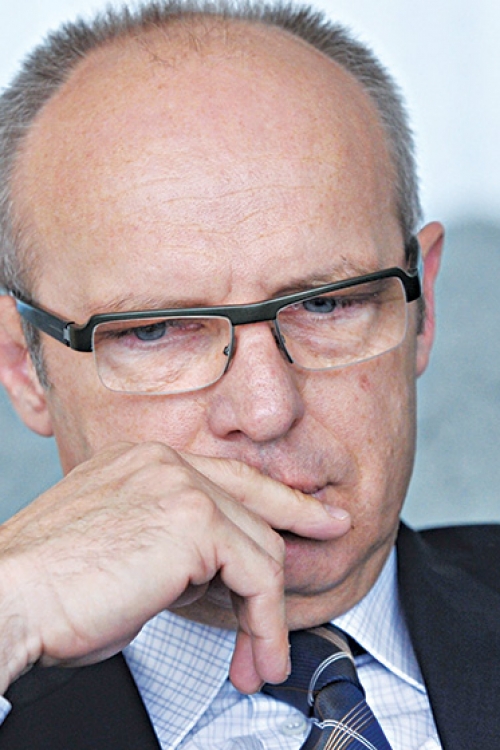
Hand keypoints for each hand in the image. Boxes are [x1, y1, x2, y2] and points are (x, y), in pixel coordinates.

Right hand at [0, 442, 349, 693]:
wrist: (10, 597)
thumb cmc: (52, 589)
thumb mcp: (120, 553)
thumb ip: (168, 547)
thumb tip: (200, 573)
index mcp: (144, 461)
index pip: (226, 476)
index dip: (272, 498)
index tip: (307, 514)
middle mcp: (166, 462)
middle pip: (254, 501)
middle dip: (295, 532)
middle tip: (329, 546)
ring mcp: (181, 486)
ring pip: (260, 547)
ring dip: (267, 613)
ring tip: (262, 659)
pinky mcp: (195, 522)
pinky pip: (257, 575)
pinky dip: (265, 622)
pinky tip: (258, 654)